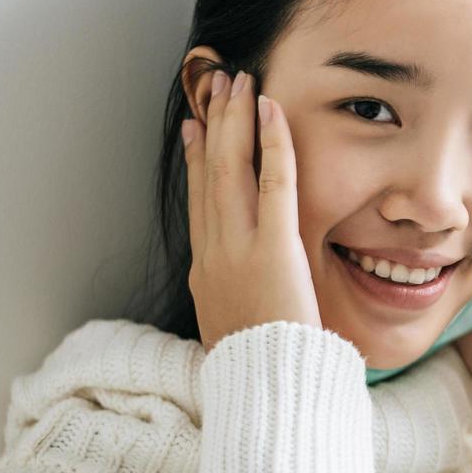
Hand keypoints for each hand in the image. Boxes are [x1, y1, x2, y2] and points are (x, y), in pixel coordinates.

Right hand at [181, 69, 321, 353]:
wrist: (267, 391)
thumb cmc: (265, 370)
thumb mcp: (239, 330)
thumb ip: (239, 302)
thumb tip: (244, 295)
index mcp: (205, 273)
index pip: (199, 204)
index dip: (196, 161)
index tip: (196, 128)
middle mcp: (214, 253)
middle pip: (208, 174)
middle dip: (214, 125)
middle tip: (219, 84)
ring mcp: (239, 248)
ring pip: (230, 169)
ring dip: (235, 120)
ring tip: (240, 81)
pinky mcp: (273, 248)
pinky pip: (275, 183)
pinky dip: (272, 143)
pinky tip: (273, 110)